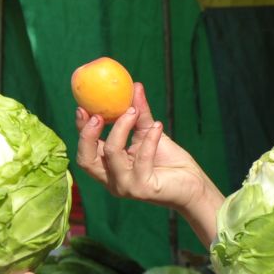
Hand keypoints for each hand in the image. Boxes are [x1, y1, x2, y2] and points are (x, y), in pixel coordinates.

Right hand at [75, 82, 215, 216]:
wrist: (192, 183)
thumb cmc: (168, 159)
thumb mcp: (148, 132)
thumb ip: (139, 113)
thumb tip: (135, 85)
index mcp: (107, 168)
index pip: (85, 151)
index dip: (81, 131)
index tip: (82, 108)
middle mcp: (112, 180)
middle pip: (86, 159)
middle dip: (87, 134)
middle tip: (98, 114)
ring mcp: (126, 187)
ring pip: (111, 153)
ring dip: (121, 128)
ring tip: (133, 111)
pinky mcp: (144, 188)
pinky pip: (141, 159)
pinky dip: (149, 139)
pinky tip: (159, 126)